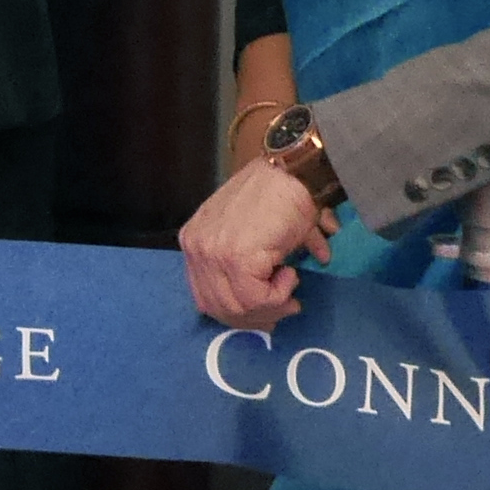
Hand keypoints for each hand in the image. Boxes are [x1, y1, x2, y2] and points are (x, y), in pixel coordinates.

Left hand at [180, 160, 337, 328]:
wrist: (294, 173)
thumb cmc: (278, 194)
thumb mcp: (251, 231)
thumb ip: (250, 268)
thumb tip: (277, 303)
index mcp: (195, 240)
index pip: (206, 296)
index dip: (238, 312)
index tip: (266, 312)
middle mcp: (196, 247)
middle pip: (218, 307)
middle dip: (256, 316)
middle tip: (286, 307)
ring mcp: (212, 253)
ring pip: (238, 307)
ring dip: (272, 304)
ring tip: (290, 282)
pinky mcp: (235, 258)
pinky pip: (257, 298)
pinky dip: (279, 294)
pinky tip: (290, 273)